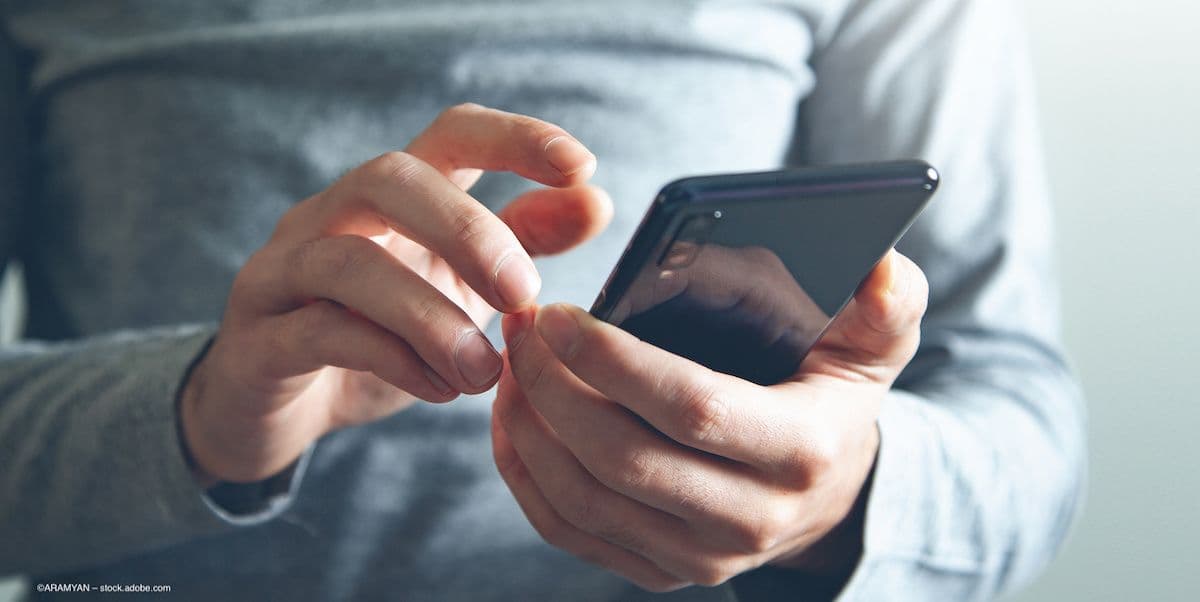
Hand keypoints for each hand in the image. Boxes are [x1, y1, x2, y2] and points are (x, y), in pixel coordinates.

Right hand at [180, 104, 611, 483]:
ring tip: (483, 371)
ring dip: (430, 316)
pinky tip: (440, 390)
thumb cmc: (380, 335)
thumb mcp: (462, 287)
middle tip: (523, 293)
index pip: (450, 134)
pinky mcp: (257, 338)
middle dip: (466, 230)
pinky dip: (391, 360)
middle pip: (390, 178)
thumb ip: (522, 242)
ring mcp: (283, 272)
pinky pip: (319, 333)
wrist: (284, 411)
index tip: (580, 167)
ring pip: (347, 260)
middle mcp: (330, 216)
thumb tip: (596, 200)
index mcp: (391, 198)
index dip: (515, 138)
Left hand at [492, 250, 926, 590]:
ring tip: (510, 363)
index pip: (693, 408)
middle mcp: (751, 519)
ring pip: (585, 500)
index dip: (616, 361)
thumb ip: (887, 305)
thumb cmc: (835, 399)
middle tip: (520, 327)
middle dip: (554, 388)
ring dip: (530, 428)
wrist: (828, 495)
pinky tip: (513, 419)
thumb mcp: (876, 348)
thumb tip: (881, 272)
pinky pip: (571, 532)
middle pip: (624, 460)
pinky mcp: (660, 571)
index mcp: (801, 451)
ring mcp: (701, 556)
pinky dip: (527, 475)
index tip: (559, 314)